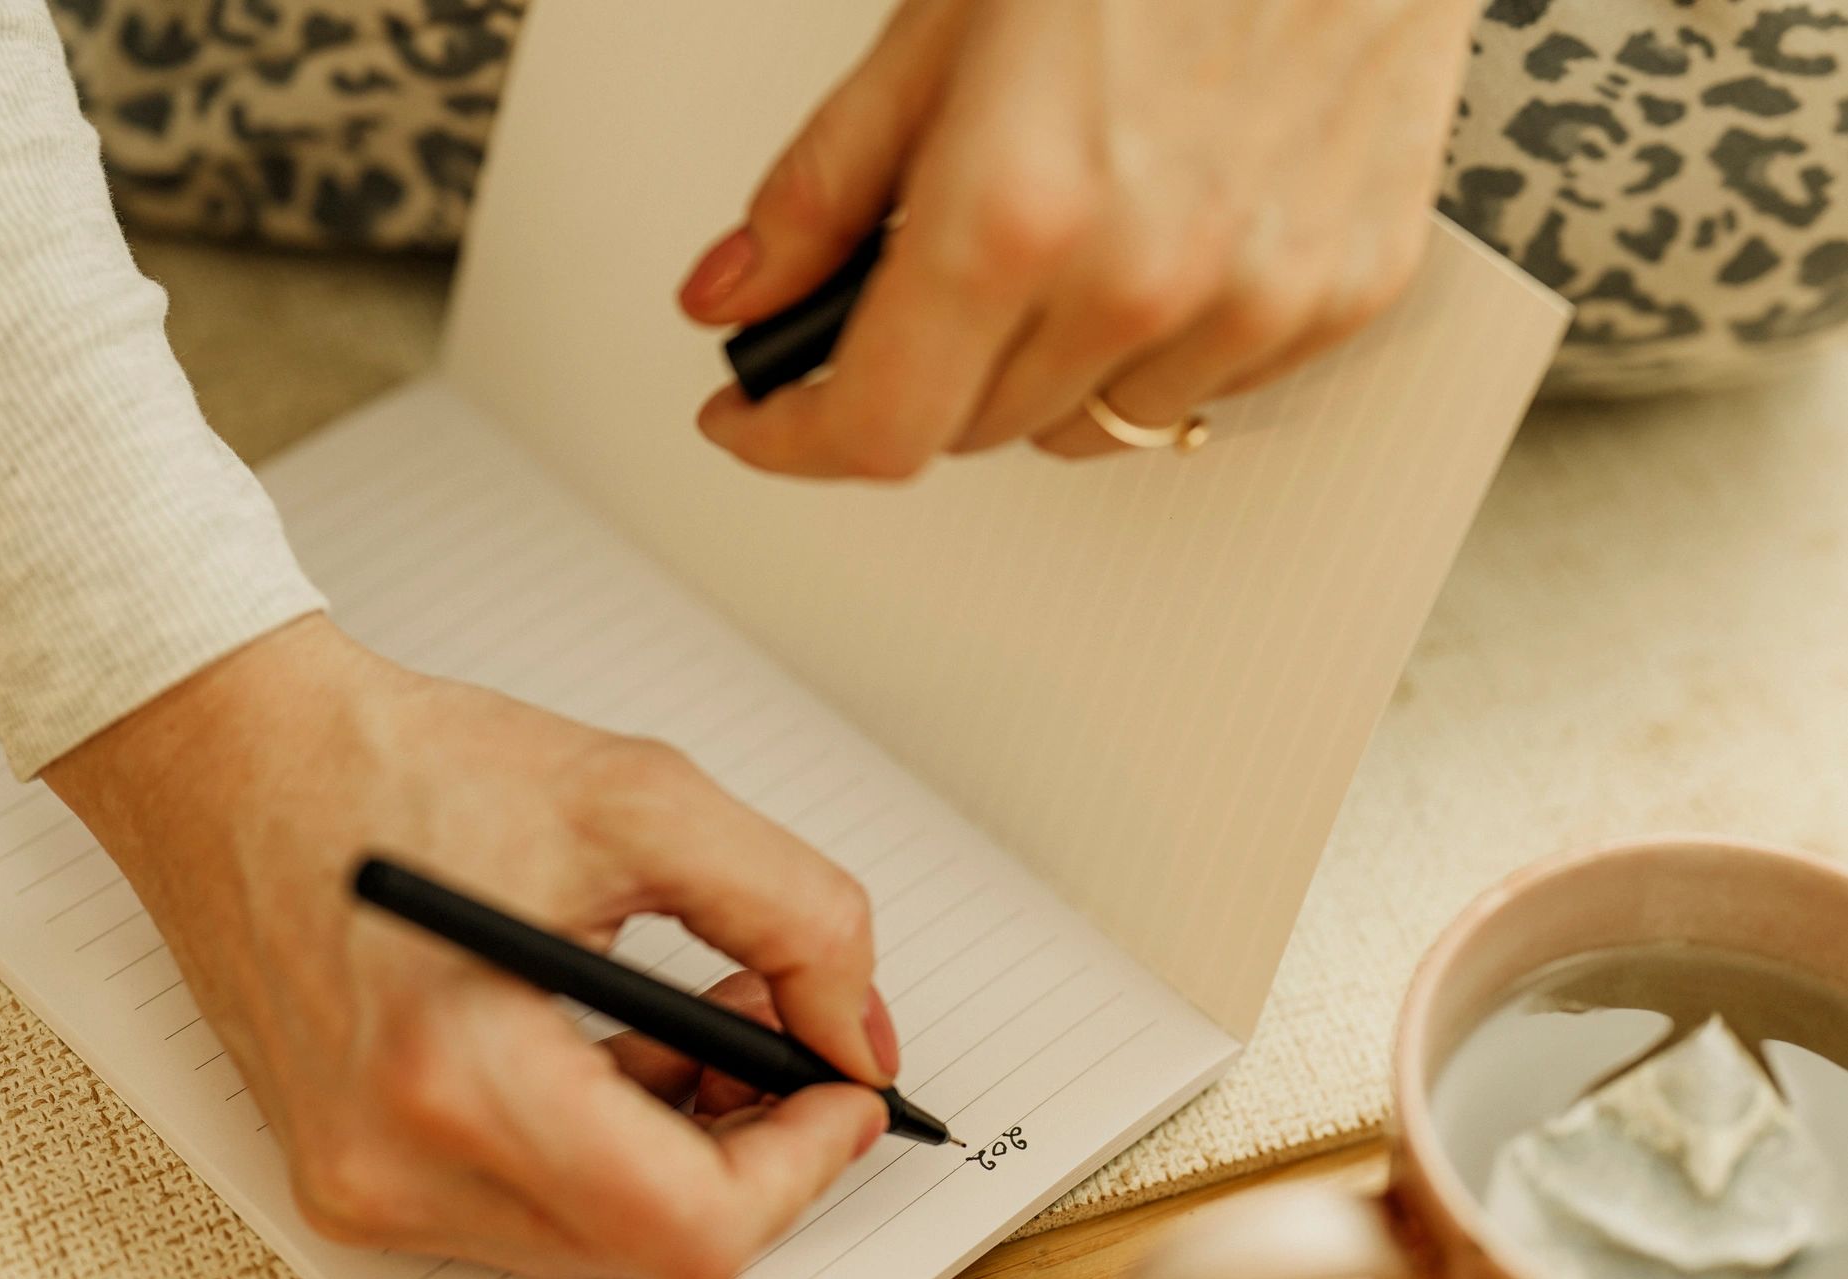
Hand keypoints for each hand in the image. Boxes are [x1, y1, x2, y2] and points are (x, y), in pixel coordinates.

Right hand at [44, 616, 893, 1278]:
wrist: (235, 757)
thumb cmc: (403, 766)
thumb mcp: (644, 803)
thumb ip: (797, 915)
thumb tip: (856, 1037)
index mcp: (458, 1077)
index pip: (688, 1227)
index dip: (800, 1166)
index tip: (843, 1092)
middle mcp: (394, 1166)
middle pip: (649, 1245)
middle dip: (752, 1144)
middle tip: (788, 1032)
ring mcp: (361, 1185)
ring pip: (595, 1237)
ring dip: (684, 1145)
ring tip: (711, 1014)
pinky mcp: (349, 1175)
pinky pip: (525, 1209)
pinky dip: (605, 1144)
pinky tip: (628, 1041)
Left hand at [681, 0, 1475, 476]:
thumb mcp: (938, 33)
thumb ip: (824, 189)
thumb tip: (736, 291)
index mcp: (1015, 212)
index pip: (876, 430)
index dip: (793, 437)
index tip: (763, 419)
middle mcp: (1140, 276)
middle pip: (972, 432)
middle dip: (919, 371)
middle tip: (925, 273)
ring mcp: (1254, 296)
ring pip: (1086, 427)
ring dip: (1041, 369)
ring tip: (1059, 239)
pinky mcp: (1343, 290)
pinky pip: (1204, 390)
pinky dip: (1157, 344)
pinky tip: (1159, 239)